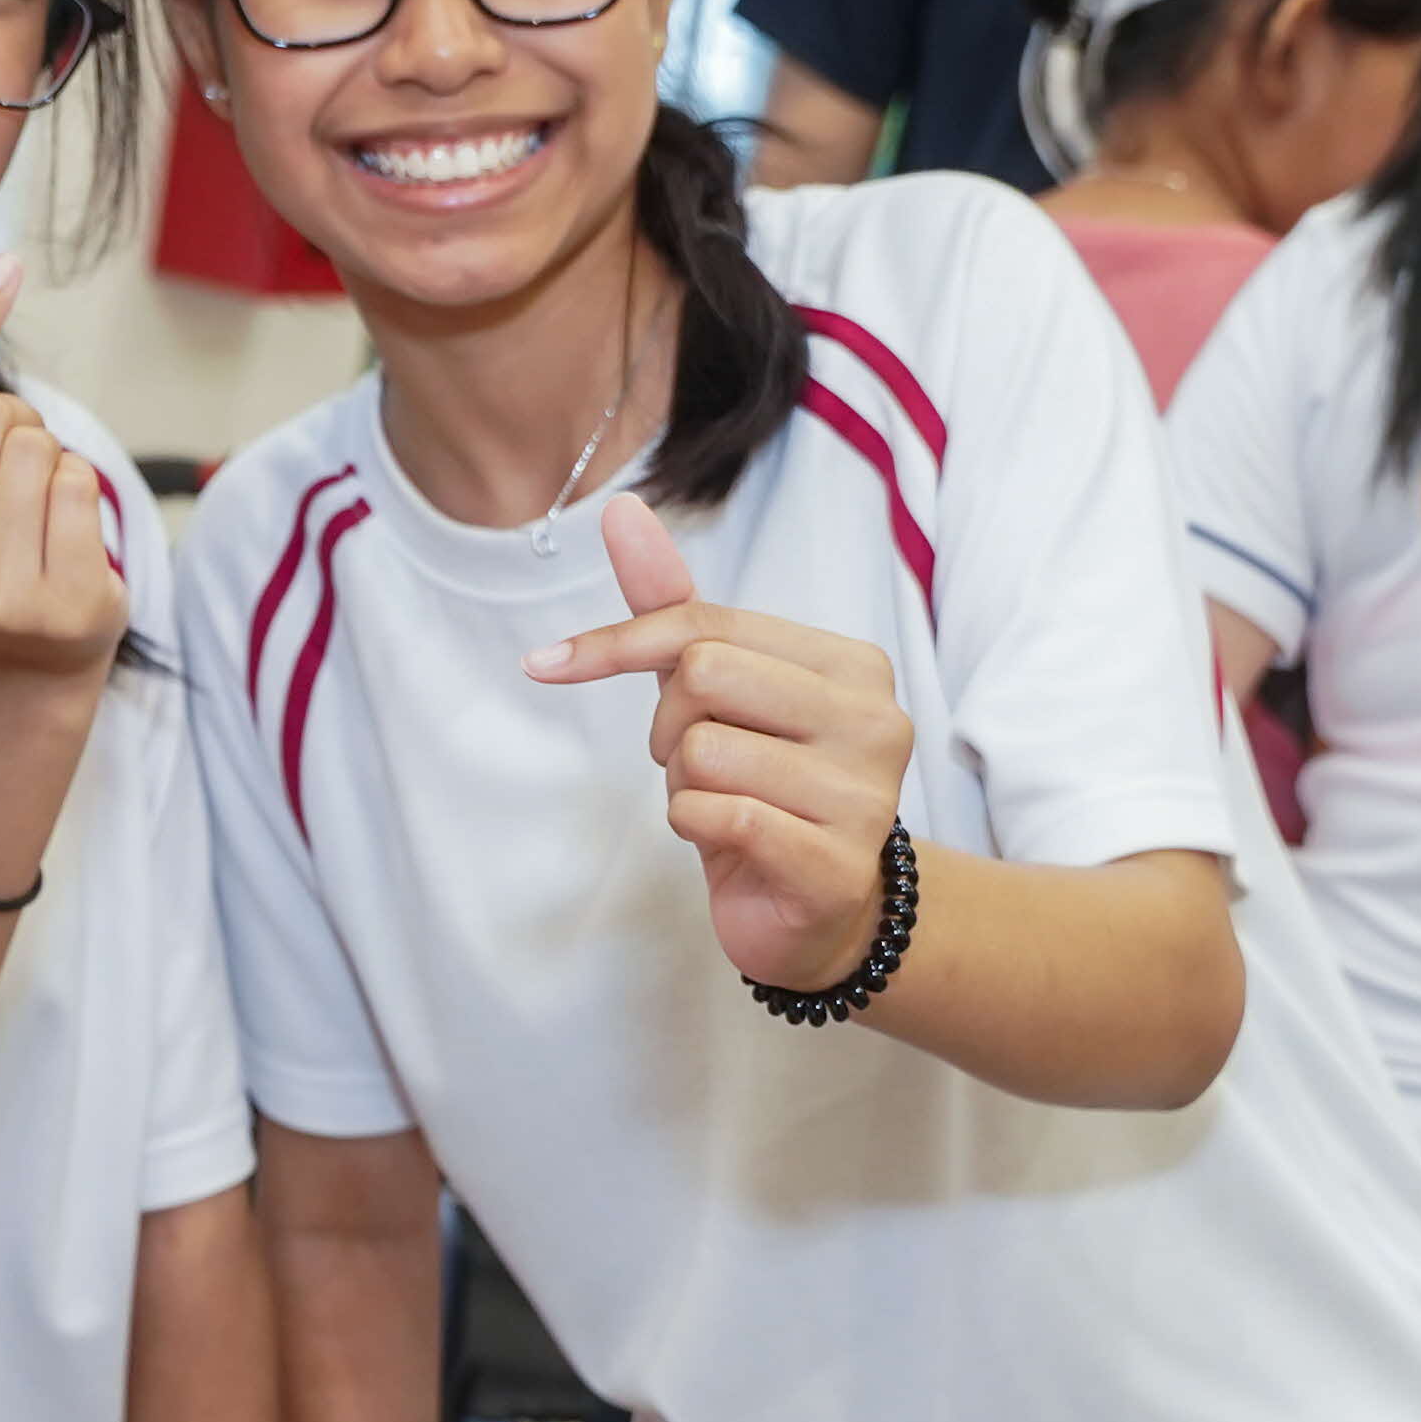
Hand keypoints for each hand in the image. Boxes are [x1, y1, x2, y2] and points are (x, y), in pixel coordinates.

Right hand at [0, 251, 124, 682]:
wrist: (19, 665)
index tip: (9, 264)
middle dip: (12, 429)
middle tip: (5, 484)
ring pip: (41, 451)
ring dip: (49, 462)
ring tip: (32, 514)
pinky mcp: (67, 609)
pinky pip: (82, 487)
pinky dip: (81, 495)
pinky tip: (62, 538)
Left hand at [525, 492, 915, 989]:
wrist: (815, 913)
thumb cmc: (761, 788)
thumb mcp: (714, 694)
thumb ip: (673, 604)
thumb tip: (622, 508)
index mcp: (852, 664)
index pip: (704, 625)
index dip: (617, 645)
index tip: (546, 665)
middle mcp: (874, 719)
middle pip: (702, 675)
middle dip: (668, 725)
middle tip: (694, 762)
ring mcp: (864, 794)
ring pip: (701, 751)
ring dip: (682, 786)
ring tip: (724, 805)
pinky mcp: (836, 862)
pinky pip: (714, 814)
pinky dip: (693, 827)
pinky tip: (728, 841)